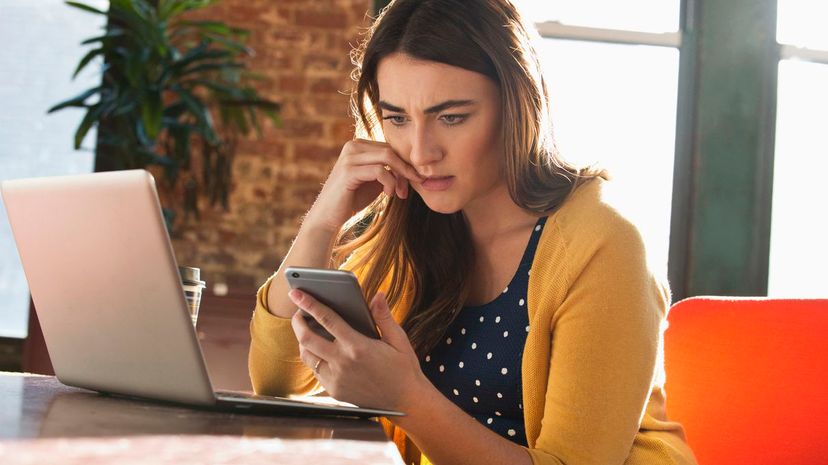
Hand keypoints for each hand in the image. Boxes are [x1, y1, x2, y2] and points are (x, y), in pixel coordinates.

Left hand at [288, 288, 425, 410]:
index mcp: (358, 346)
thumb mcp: (398, 340)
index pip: (327, 319)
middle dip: (297, 322)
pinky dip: (313, 358)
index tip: (296, 293)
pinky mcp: (334, 391)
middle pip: (307, 338)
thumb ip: (384, 317)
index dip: (309, 304)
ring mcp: (336, 379)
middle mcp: (343, 363)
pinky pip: (315, 371)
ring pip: (307, 356)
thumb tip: (377, 295)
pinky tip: (320, 350)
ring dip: (302, 341)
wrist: (405, 402)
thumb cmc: (403, 368)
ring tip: (307, 330)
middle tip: (298, 312)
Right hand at [303, 139, 424, 232]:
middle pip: (391, 150)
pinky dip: (389, 183)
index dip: (404, 163)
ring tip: (399, 193)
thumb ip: (389, 169)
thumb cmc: (353, 198)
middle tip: (409, 188)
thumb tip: (412, 166)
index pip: (390, 147)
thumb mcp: (375, 180)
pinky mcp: (349, 171)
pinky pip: (379, 171)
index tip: (413, 181)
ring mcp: (349, 157)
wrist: (329, 216)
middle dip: (405, 169)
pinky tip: (389, 194)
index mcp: (359, 145)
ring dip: (399, 176)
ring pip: (388, 157)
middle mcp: (353, 145)